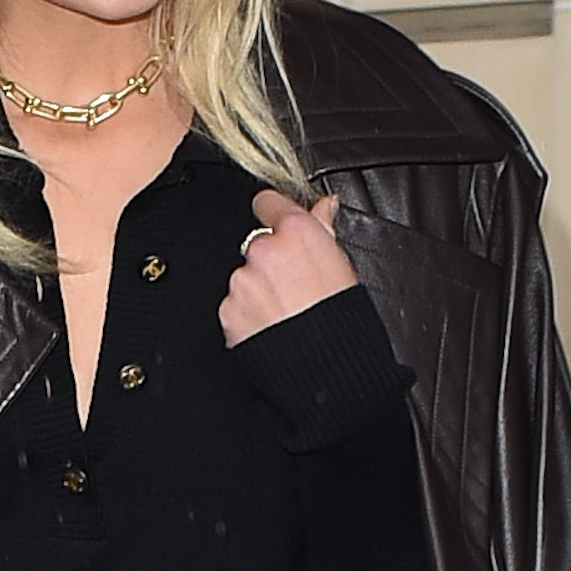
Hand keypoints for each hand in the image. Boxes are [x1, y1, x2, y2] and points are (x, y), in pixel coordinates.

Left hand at [220, 187, 355, 347]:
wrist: (325, 368)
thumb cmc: (340, 319)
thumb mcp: (341, 265)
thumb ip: (324, 227)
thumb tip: (325, 206)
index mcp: (296, 232)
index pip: (269, 202)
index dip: (274, 211)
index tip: (277, 221)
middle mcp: (264, 250)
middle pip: (259, 245)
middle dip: (272, 262)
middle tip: (294, 287)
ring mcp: (243, 281)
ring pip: (247, 276)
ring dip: (259, 289)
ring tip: (285, 313)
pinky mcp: (229, 309)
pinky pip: (236, 304)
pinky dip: (249, 314)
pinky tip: (271, 326)